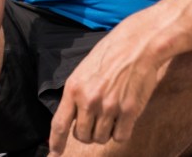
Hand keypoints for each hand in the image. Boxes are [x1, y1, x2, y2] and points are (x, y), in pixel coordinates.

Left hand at [48, 19, 167, 155]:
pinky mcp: (129, 111)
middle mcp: (89, 100)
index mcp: (73, 89)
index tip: (55, 152)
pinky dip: (121, 132)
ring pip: (101, 138)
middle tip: (96, 119)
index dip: (56, 142)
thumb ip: (76, 94)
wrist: (136, 45)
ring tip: (111, 113)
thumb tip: (70, 119)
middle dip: (87, 133)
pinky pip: (120, 137)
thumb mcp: (83, 71)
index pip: (59, 124)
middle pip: (82, 136)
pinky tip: (123, 117)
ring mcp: (109, 107)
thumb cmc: (109, 55)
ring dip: (105, 132)